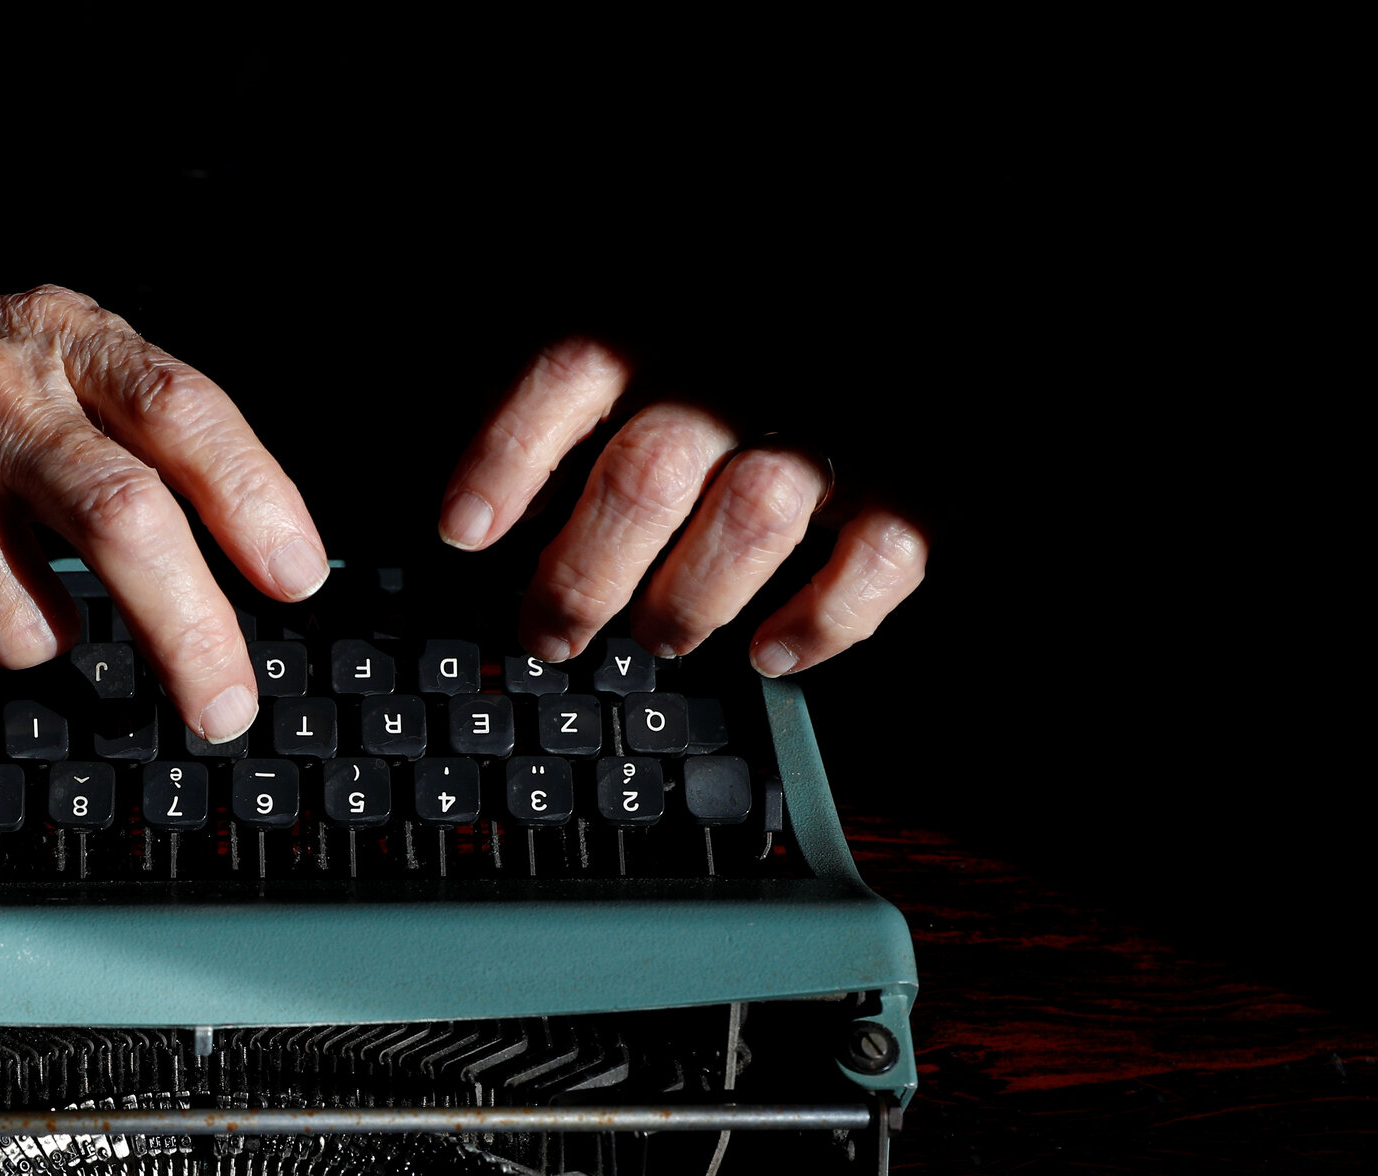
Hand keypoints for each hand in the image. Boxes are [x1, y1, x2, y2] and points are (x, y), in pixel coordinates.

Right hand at [0, 0, 322, 742]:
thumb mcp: (33, 343)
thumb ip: (131, 424)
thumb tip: (254, 566)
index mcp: (55, 339)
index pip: (182, 412)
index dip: (254, 501)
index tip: (298, 582)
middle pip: (126, 525)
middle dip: (193, 638)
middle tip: (226, 712)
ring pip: (30, 625)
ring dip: (29, 633)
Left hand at [435, 338, 926, 673]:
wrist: (892, 322)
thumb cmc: (719, 357)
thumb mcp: (636, 335)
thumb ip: (567, 397)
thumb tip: (489, 507)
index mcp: (661, 319)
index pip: (573, 370)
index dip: (509, 453)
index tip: (462, 531)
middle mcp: (741, 370)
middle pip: (648, 472)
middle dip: (581, 574)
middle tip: (548, 633)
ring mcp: (833, 424)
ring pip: (751, 517)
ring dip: (687, 600)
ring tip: (657, 637)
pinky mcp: (916, 478)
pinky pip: (877, 557)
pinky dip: (822, 620)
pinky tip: (771, 653)